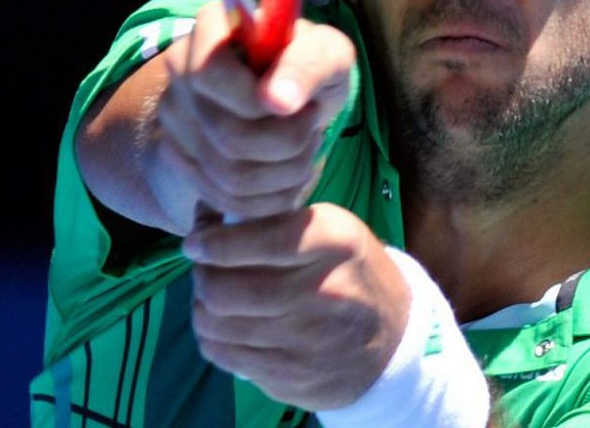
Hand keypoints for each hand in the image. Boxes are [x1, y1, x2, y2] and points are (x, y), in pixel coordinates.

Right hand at [155, 1, 353, 223]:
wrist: (290, 96)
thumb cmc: (311, 68)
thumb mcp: (328, 54)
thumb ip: (308, 65)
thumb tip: (277, 100)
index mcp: (212, 27)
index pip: (209, 72)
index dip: (256, 100)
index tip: (301, 105)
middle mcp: (180, 71)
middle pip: (226, 136)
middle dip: (288, 142)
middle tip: (312, 126)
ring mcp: (173, 118)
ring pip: (228, 176)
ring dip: (285, 172)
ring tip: (305, 147)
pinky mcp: (179, 159)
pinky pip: (226, 199)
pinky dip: (272, 196)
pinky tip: (288, 173)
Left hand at [184, 203, 410, 410]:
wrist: (393, 340)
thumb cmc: (352, 274)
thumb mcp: (332, 233)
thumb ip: (275, 222)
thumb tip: (205, 215)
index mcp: (338, 243)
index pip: (261, 240)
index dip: (215, 242)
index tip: (196, 241)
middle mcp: (325, 290)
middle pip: (224, 288)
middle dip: (203, 276)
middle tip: (206, 269)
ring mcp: (308, 339)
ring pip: (216, 324)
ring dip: (203, 307)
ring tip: (215, 297)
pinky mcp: (290, 375)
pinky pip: (223, 354)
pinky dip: (213, 336)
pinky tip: (227, 325)